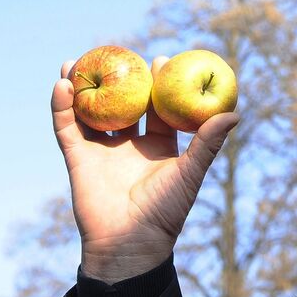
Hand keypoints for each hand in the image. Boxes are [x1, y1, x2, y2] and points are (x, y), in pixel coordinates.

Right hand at [52, 55, 237, 282]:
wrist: (130, 244)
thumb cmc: (165, 211)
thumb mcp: (190, 173)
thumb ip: (209, 142)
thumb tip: (234, 113)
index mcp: (158, 146)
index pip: (158, 108)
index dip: (159, 83)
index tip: (162, 58)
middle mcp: (129, 145)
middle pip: (122, 104)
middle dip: (118, 78)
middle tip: (120, 51)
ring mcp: (102, 151)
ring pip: (90, 111)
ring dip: (82, 86)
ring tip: (79, 60)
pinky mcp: (78, 159)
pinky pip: (67, 128)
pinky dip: (62, 106)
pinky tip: (62, 84)